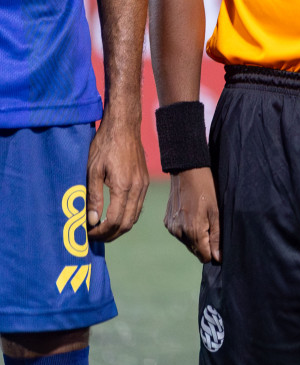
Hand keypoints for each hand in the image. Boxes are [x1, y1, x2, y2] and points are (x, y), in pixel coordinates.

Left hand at [85, 114, 148, 241]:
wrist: (124, 127)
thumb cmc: (104, 146)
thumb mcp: (93, 171)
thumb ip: (94, 198)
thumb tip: (93, 221)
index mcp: (124, 186)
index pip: (115, 220)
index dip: (101, 232)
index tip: (88, 234)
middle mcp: (137, 188)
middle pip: (127, 223)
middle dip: (111, 234)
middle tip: (94, 237)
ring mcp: (144, 185)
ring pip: (135, 216)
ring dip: (119, 227)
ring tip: (102, 229)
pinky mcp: (144, 182)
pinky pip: (138, 206)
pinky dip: (127, 217)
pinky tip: (114, 215)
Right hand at [164, 167, 220, 262]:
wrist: (187, 172)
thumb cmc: (207, 190)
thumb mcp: (217, 212)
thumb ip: (217, 237)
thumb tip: (218, 258)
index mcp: (193, 231)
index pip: (204, 256)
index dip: (214, 253)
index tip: (220, 244)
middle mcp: (179, 233)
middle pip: (195, 251)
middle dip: (205, 245)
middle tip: (213, 227)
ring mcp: (171, 228)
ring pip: (187, 243)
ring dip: (196, 237)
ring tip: (204, 219)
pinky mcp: (167, 222)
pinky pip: (179, 234)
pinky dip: (187, 230)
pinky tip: (193, 216)